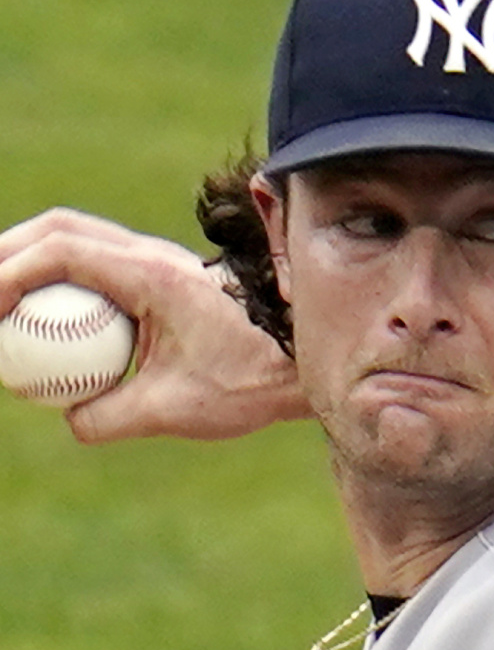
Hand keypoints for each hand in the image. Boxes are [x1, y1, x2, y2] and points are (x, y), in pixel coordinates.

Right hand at [0, 207, 308, 440]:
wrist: (307, 363)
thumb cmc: (252, 382)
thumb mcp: (177, 410)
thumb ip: (112, 417)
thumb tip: (69, 420)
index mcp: (154, 275)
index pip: (62, 252)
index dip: (11, 273)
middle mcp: (154, 257)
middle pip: (60, 230)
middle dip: (9, 253)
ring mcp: (160, 263)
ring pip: (79, 240)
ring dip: (34, 263)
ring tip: (6, 305)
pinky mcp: (164, 279)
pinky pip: (101, 267)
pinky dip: (65, 282)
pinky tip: (52, 322)